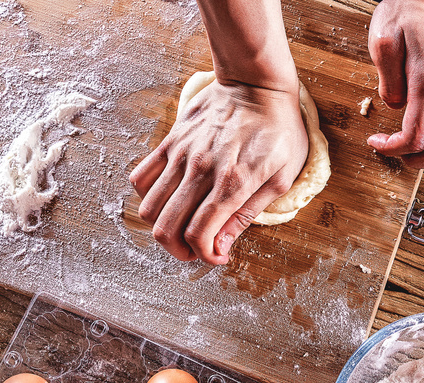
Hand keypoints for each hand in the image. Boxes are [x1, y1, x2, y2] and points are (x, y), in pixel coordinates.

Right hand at [130, 80, 307, 264]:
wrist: (257, 83)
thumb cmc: (278, 129)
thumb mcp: (281, 178)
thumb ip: (247, 214)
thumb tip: (221, 246)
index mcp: (233, 182)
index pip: (200, 235)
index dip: (204, 256)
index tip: (215, 257)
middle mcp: (202, 169)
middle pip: (167, 227)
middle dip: (178, 250)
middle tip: (194, 250)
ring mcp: (182, 154)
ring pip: (149, 207)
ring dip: (161, 227)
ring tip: (180, 228)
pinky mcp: (170, 141)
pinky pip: (141, 177)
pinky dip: (148, 197)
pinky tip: (169, 199)